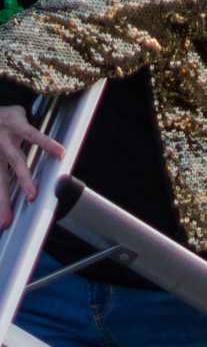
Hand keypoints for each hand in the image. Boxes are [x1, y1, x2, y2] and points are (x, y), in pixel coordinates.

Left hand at [0, 105, 65, 229]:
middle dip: (2, 201)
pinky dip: (47, 144)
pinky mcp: (15, 121)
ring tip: (33, 195)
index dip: (1, 204)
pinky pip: (34, 135)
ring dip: (23, 180)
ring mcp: (4, 136)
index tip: (4, 224)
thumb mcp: (1, 147)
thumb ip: (10, 168)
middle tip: (6, 222)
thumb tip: (12, 191)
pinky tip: (60, 153)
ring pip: (15, 161)